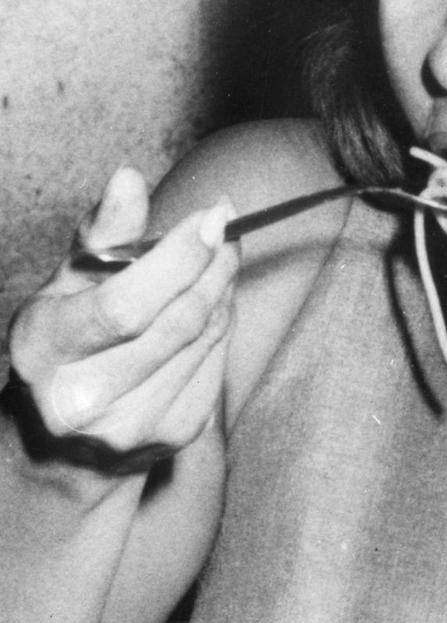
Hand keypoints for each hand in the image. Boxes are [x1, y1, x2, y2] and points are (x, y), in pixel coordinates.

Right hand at [7, 166, 239, 473]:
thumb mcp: (65, 286)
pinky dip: (222, 324)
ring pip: (205, 339)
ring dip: (222, 290)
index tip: (211, 216)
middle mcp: (84, 401)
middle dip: (213, 265)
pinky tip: (210, 303)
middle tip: (225, 226)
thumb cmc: (65, 344)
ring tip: (218, 259)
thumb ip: (101, 233)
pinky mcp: (175, 437)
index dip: (177, 258)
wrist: (62, 444)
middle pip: (177, 322)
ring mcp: (134, 426)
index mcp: (44, 354)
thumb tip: (129, 177)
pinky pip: (219, 362)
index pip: (124, 307)